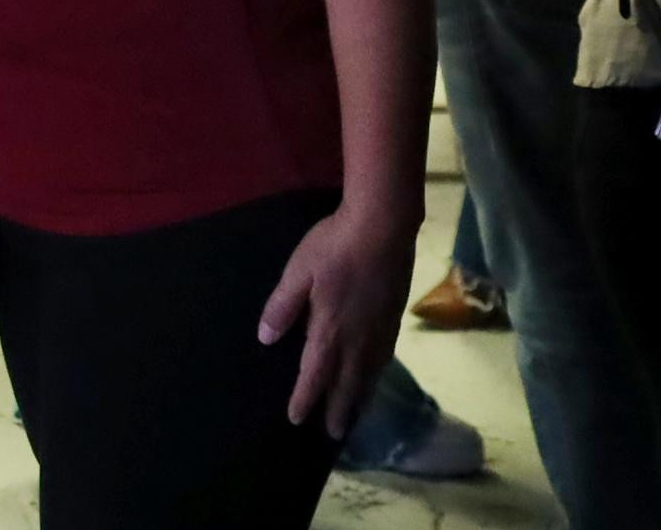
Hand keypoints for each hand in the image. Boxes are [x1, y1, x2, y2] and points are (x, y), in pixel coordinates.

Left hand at [258, 198, 415, 434]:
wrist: (384, 226)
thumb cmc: (335, 246)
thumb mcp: (298, 271)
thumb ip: (282, 306)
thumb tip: (265, 338)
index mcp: (329, 330)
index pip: (314, 374)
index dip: (305, 398)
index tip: (296, 418)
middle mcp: (357, 339)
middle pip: (347, 384)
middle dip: (338, 410)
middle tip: (333, 435)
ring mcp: (380, 329)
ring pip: (369, 375)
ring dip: (360, 397)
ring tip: (355, 414)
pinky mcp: (395, 317)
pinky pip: (385, 357)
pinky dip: (378, 374)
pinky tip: (376, 373)